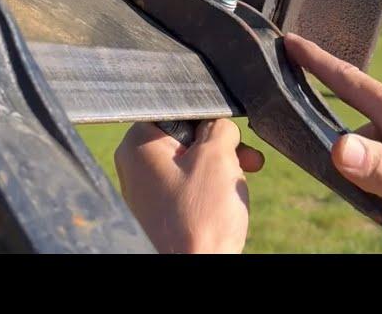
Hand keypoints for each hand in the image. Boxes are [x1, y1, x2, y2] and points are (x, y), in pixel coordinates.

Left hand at [114, 119, 264, 253]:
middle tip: (244, 158)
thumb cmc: (200, 218)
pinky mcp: (163, 211)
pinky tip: (228, 200)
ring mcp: (148, 190)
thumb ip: (220, 128)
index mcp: (138, 145)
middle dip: (221, 149)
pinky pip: (191, 188)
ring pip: (193, 164)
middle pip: (187, 139)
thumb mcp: (217, 157)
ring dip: (222, 170)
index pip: (178, 112)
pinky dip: (212, 190)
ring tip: (239, 183)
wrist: (199, 268)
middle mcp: (136, 166)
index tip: (229, 134)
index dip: (209, 120)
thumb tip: (221, 125)